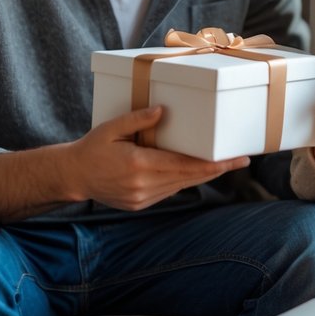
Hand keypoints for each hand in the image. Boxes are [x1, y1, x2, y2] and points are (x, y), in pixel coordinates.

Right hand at [68, 105, 249, 210]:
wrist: (73, 176)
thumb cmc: (92, 147)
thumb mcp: (111, 128)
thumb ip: (137, 119)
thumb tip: (162, 111)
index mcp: (138, 164)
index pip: (185, 165)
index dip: (213, 164)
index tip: (234, 159)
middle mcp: (143, 185)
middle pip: (190, 178)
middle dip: (217, 169)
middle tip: (242, 160)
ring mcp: (142, 198)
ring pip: (181, 186)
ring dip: (201, 176)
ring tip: (223, 164)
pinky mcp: (139, 204)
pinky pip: (168, 191)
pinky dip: (182, 181)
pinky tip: (193, 172)